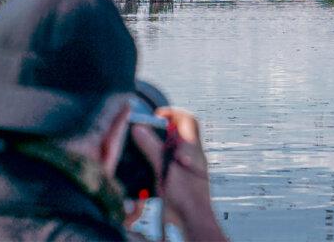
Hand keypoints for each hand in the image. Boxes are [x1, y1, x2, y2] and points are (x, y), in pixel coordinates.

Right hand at [131, 107, 227, 240]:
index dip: (173, 113)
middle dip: (162, 131)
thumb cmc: (185, 195)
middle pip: (179, 134)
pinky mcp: (182, 181)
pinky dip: (159, 163)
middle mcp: (191, 155)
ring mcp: (188, 168)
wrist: (193, 220)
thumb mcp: (164, 168)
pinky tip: (149, 171)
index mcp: (191, 147)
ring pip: (174, 150)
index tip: (156, 116)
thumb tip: (140, 128)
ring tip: (144, 152)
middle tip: (146, 133)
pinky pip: (171, 165)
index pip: (188, 119)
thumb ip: (151, 146)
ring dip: (159, 148)